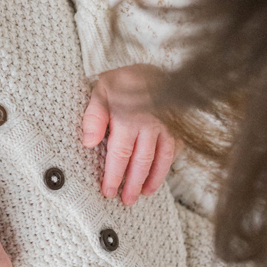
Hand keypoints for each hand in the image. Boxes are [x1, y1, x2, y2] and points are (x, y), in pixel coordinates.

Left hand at [82, 64, 175, 203]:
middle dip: (133, 184)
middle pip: (141, 162)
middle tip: (126, 200)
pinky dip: (168, 166)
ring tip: (144, 194)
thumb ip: (93, 116)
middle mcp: (151, 125)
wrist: (152, 67)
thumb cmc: (123, 82)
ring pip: (162, 159)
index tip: (108, 191)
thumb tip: (88, 142)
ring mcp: (167, 127)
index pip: (120, 154)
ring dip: (153, 180)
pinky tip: (160, 176)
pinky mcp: (178, 127)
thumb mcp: (101, 90)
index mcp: (128, 118)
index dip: (114, 176)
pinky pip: (175, 150)